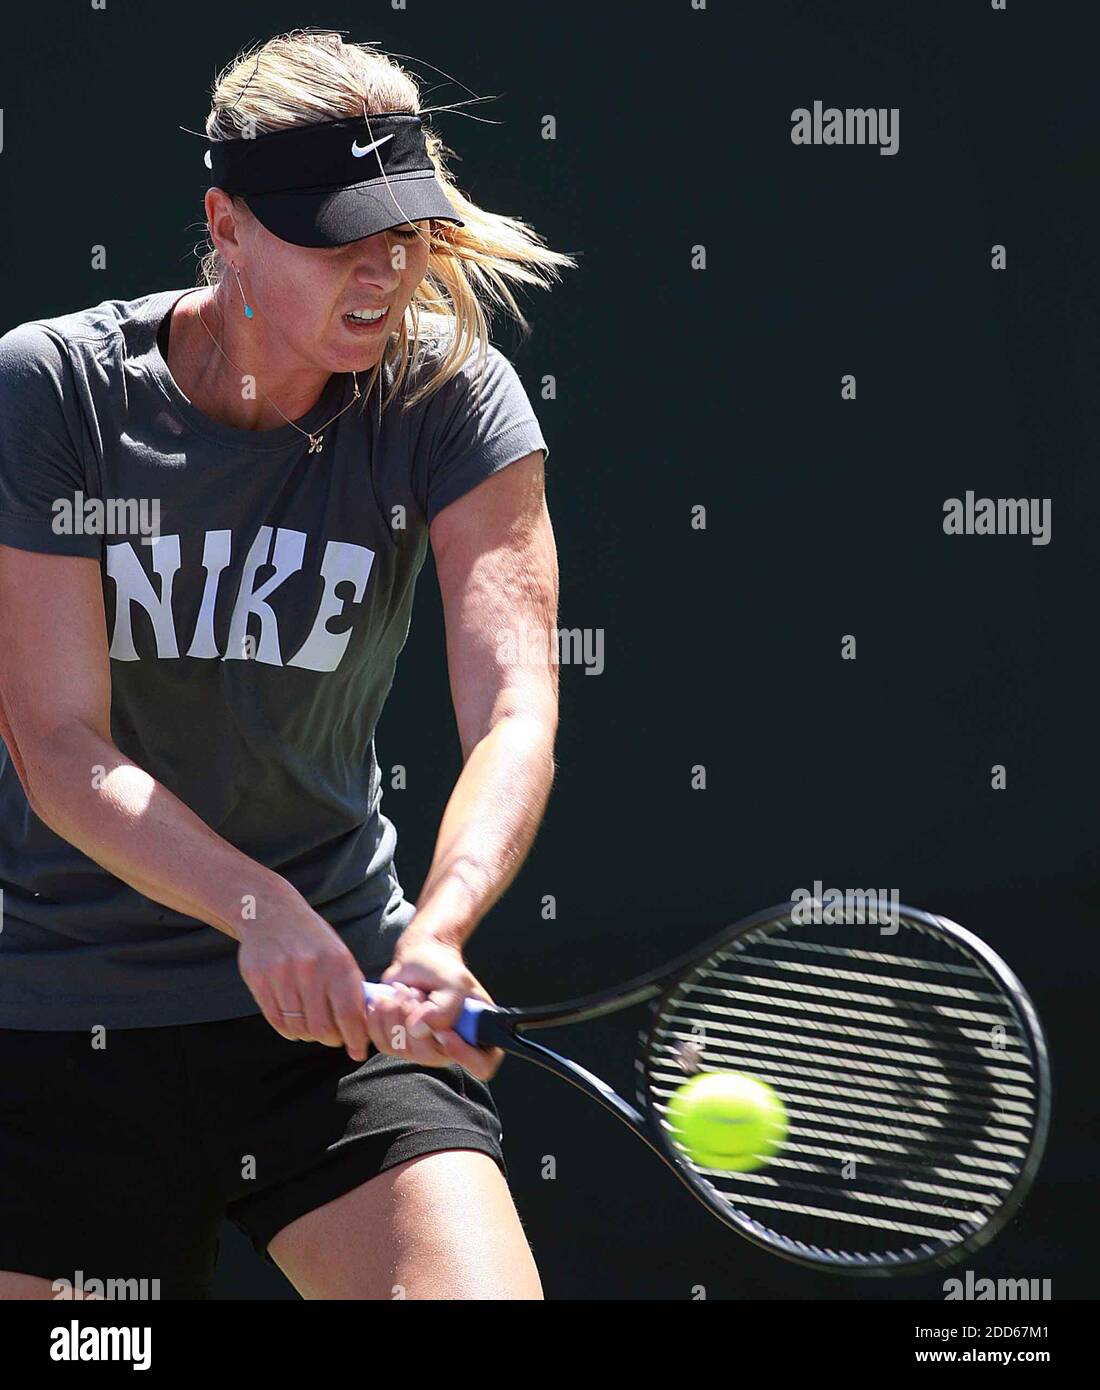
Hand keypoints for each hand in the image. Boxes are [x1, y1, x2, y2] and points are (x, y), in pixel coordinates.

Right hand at [236, 892, 369, 1061]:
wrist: (271, 913)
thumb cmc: (313, 940)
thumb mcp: (339, 954)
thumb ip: (350, 987)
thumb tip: (364, 1025)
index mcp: (337, 963)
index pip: (349, 1013)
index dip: (355, 1038)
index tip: (357, 1050)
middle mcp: (310, 969)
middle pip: (322, 1028)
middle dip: (332, 1040)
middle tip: (333, 1037)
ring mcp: (282, 975)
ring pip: (298, 1028)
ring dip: (308, 1035)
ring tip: (312, 1026)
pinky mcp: (259, 980)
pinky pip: (276, 1021)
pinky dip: (288, 1030)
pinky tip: (294, 1023)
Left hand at [374, 934, 504, 1081]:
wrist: (419, 961)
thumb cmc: (444, 969)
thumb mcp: (454, 981)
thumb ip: (444, 1008)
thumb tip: (418, 1029)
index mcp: (477, 1035)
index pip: (482, 1065)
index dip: (464, 1055)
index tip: (444, 1031)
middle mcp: (451, 1049)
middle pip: (431, 1056)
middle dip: (415, 1020)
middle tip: (416, 992)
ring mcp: (424, 1050)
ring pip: (403, 1049)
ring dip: (396, 1013)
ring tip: (404, 990)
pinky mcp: (399, 1044)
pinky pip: (384, 1043)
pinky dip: (379, 1018)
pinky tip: (386, 999)